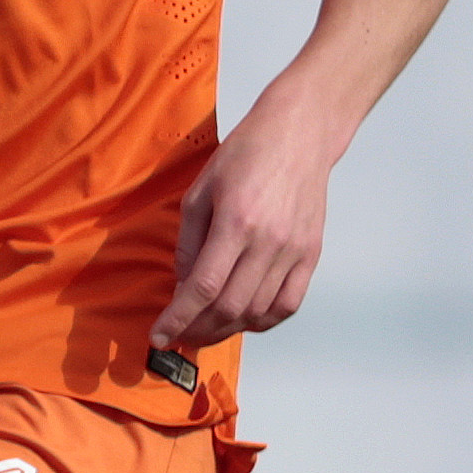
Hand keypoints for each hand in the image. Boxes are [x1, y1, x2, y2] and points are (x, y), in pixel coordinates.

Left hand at [151, 105, 335, 351]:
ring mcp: (295, 251)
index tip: (160, 336)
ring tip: (205, 330)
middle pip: (231, 307)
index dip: (178, 318)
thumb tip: (181, 285)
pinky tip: (243, 321)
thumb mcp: (200, 191)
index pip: (203, 287)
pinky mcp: (312, 254)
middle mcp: (269, 242)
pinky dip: (264, 321)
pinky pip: (289, 303)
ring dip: (228, 329)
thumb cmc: (245, 156)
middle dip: (199, 330)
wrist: (299, 136)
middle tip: (180, 336)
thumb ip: (188, 242)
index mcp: (236, 223)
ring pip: (259, 311)